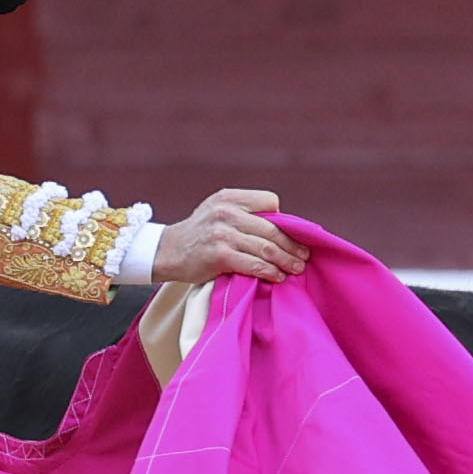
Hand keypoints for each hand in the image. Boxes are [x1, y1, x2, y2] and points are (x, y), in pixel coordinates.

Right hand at [150, 189, 309, 285]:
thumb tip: (282, 228)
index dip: (284, 220)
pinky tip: (277, 277)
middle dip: (293, 245)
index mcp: (229, 197)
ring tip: (297, 268)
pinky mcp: (220, 255)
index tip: (293, 236)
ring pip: (266, 248)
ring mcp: (222, 233)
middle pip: (273, 228)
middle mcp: (226, 212)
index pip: (269, 201)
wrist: (167, 252)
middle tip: (305, 257)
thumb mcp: (217, 211)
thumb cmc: (198, 234)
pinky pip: (254, 264)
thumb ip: (244, 213)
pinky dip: (270, 272)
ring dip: (286, 261)